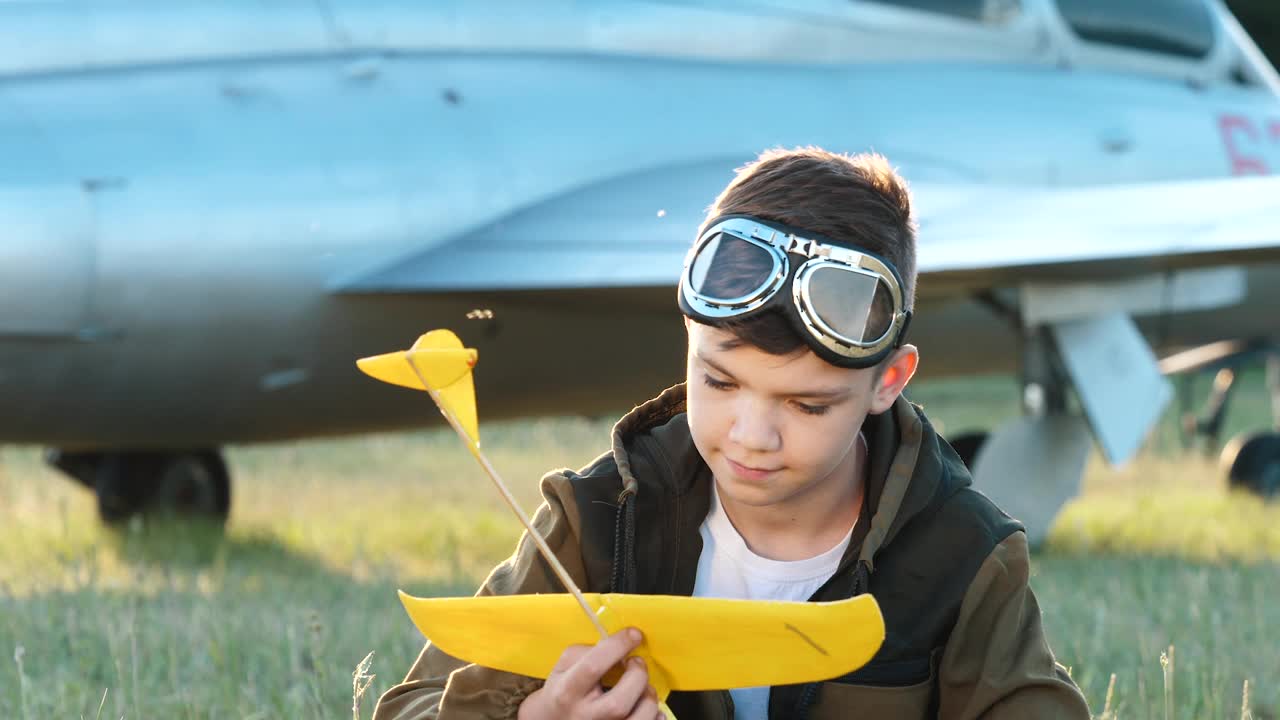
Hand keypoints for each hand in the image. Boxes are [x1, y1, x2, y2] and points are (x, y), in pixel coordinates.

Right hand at [517, 628, 663, 719]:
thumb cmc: (563, 692)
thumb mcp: (562, 667)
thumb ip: (585, 651)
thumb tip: (616, 645)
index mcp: (567, 692)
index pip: (592, 667)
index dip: (618, 646)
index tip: (634, 634)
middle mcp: (585, 717)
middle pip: (619, 703)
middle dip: (637, 676)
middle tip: (637, 663)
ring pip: (638, 719)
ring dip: (649, 697)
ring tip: (642, 687)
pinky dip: (654, 715)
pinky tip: (644, 704)